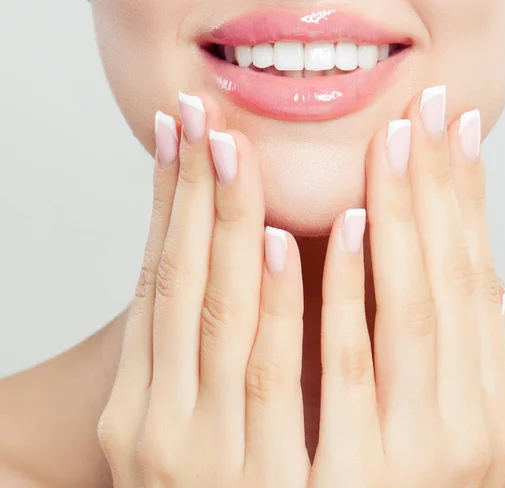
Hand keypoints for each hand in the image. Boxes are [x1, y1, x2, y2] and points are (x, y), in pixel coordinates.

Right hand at [97, 92, 309, 486]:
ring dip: (236, 225)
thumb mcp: (199, 414)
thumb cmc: (226, 484)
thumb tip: (242, 259)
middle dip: (195, 196)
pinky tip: (296, 236)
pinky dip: (288, 301)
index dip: (166, 203)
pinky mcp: (269, 485)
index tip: (178, 134)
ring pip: (225, 315)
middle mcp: (162, 425)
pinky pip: (280, 374)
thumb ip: (216, 348)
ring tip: (242, 150)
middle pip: (184, 283)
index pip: (157, 280)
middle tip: (205, 119)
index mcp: (141, 405)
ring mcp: (211, 456)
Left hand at [309, 85, 504, 486]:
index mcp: (485, 405)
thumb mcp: (430, 417)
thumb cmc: (383, 481)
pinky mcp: (347, 483)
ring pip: (403, 309)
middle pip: (446, 280)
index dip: (467, 198)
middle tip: (419, 113)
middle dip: (434, 190)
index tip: (453, 128)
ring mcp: (410, 458)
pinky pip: (343, 367)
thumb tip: (478, 282)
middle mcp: (466, 427)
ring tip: (382, 143)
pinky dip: (342, 290)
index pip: (474, 277)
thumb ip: (445, 352)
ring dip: (392, 216)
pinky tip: (333, 224)